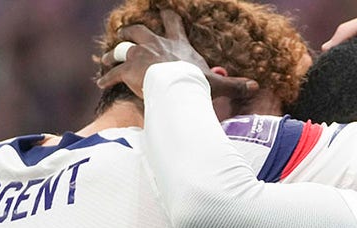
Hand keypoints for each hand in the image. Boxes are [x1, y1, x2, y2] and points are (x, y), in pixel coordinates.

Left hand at [96, 9, 257, 99]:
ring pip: (121, 48)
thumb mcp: (217, 83)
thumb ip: (234, 85)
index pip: (172, 22)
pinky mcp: (127, 70)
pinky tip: (101, 83)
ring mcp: (139, 55)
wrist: (177, 87)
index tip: (164, 11)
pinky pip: (112, 73)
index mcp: (177, 44)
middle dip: (131, 31)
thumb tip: (256, 87)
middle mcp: (156, 44)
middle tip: (126, 33)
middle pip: (139, 30)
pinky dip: (106, 78)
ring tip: (108, 57)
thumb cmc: (196, 83)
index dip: (168, 16)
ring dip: (114, 52)